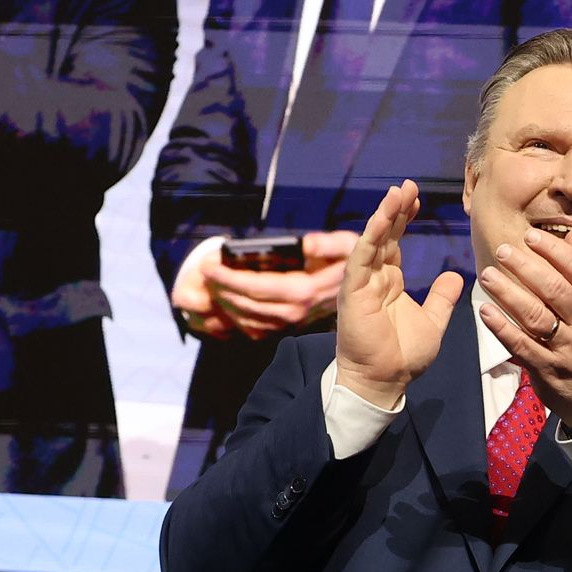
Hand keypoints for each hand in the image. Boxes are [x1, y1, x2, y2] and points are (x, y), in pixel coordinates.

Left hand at [181, 231, 352, 340]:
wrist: (367, 290)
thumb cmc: (353, 261)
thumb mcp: (347, 245)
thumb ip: (325, 243)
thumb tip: (304, 244)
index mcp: (304, 290)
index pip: (258, 286)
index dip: (230, 277)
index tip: (208, 265)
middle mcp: (296, 310)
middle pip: (248, 304)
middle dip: (221, 289)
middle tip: (204, 273)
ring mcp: (293, 321)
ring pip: (249, 319)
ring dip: (225, 304)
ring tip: (211, 286)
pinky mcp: (290, 325)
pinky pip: (257, 328)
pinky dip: (237, 319)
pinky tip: (227, 306)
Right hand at [331, 179, 462, 410]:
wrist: (385, 381)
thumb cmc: (403, 356)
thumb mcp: (434, 321)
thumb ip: (442, 297)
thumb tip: (455, 275)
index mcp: (389, 282)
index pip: (394, 242)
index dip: (403, 219)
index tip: (416, 198)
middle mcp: (373, 278)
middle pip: (384, 235)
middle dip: (395, 209)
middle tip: (407, 184)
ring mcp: (361, 284)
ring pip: (372, 241)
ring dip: (383, 215)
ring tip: (397, 191)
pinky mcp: (353, 292)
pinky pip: (362, 258)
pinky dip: (372, 237)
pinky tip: (382, 218)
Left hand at [480, 221, 571, 428]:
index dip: (555, 251)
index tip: (530, 236)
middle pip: (555, 290)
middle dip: (526, 268)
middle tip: (503, 251)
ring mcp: (566, 349)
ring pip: (535, 316)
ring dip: (509, 294)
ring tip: (487, 276)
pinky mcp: (547, 368)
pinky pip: (521, 345)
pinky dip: (502, 328)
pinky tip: (486, 312)